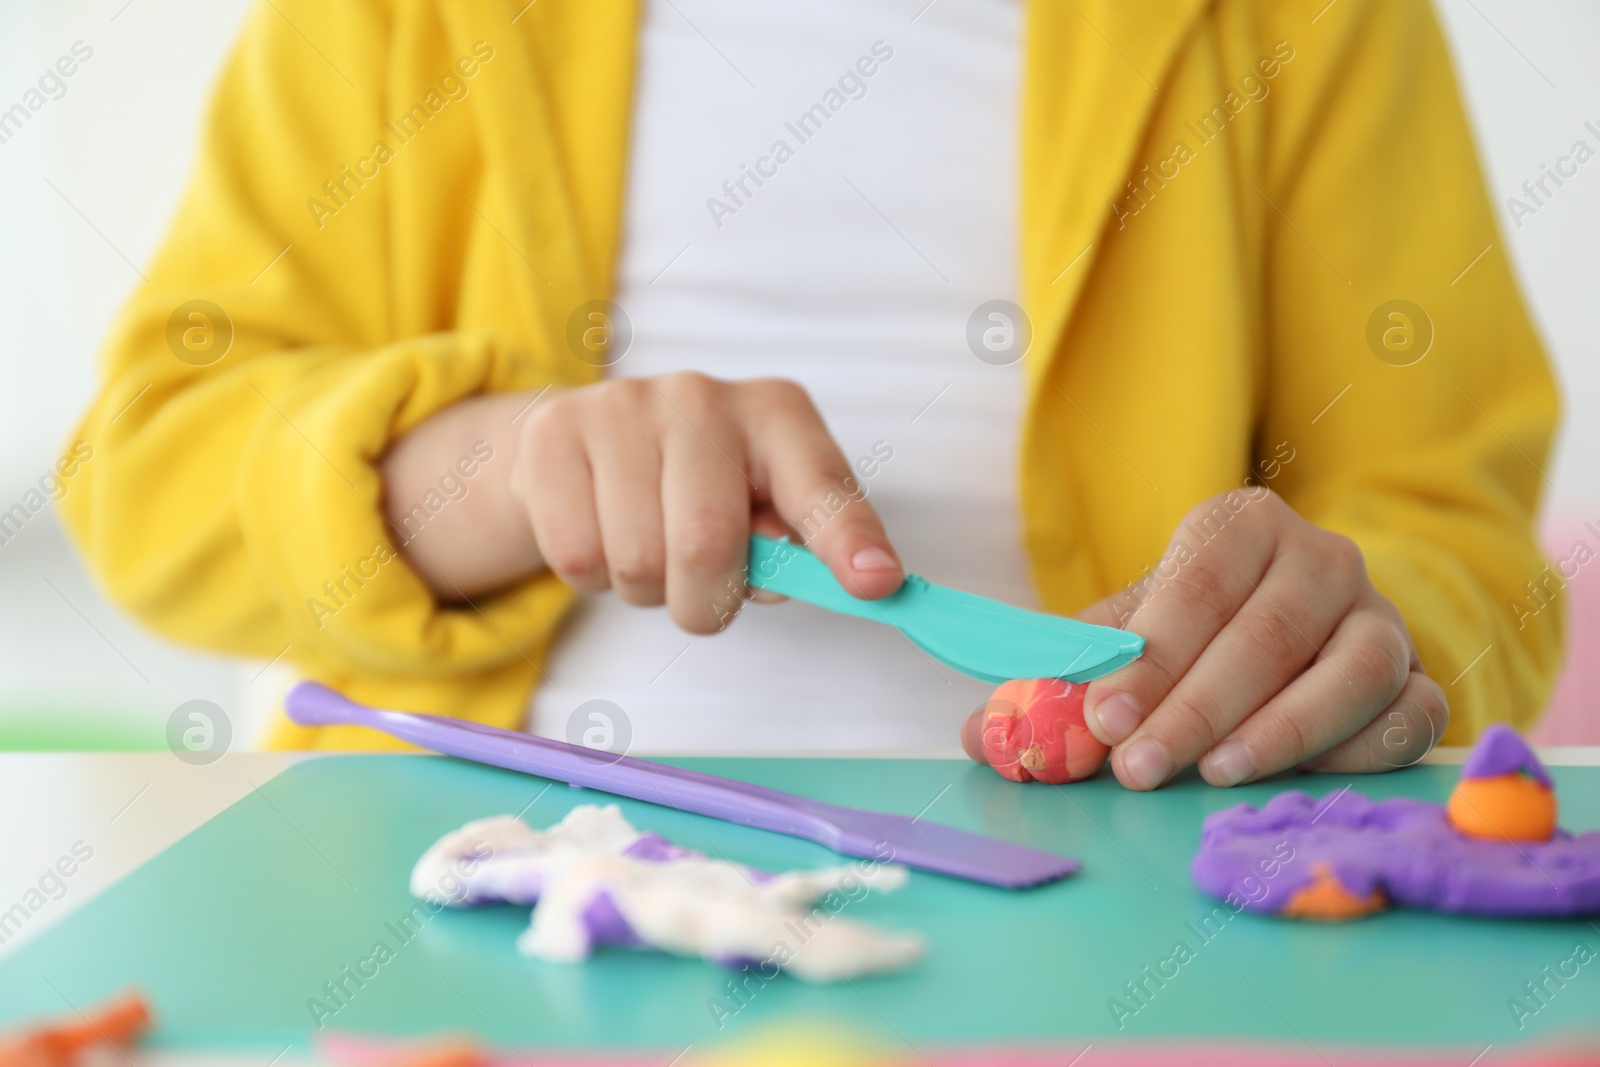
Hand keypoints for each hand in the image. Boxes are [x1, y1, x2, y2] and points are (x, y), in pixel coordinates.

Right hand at [382, 374, 902, 628]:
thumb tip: (853, 580)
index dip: (847, 539)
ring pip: (638, 561)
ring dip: (646, 591)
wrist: (587, 447)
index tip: (874, 584)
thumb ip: (800, 546)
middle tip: (702, 597)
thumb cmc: (699, 490)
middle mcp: (703, 396)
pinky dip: (592, 579)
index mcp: (777, 414)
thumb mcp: (763, 508)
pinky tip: (603, 536)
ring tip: (649, 553)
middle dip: (706, 602)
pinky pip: (577, 556)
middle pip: (708, 542)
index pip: (819, 483)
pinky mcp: (553, 433)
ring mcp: (623, 407)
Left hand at [1075, 490, 1446, 788]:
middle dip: (1196, 708)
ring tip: (1214, 773)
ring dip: (1280, 731)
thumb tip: (992, 730)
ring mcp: (1382, 617)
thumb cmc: (1191, 634)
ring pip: (1352, 671)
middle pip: (1267, 634)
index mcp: (1242, 526)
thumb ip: (1070, 672)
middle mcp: (1323, 559)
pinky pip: (1410, 716)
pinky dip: (1358, 753)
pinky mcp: (1420, 678)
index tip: (1106, 717)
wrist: (1283, 636)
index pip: (1197, 586)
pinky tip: (1297, 778)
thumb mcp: (1130, 634)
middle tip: (1140, 766)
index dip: (1152, 656)